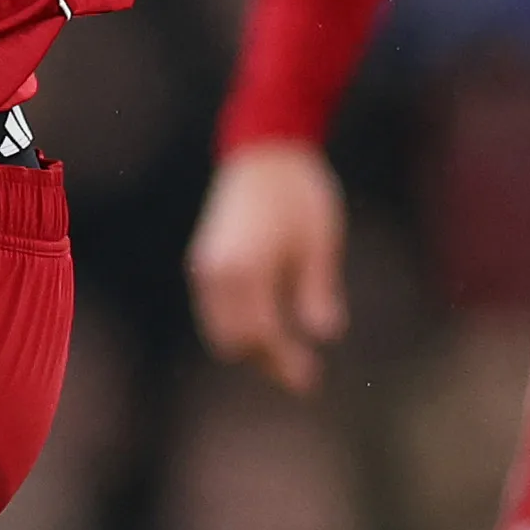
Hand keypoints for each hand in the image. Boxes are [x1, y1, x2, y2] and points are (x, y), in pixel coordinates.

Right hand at [188, 139, 349, 393]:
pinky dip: (237, 326)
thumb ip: (318, 292)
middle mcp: (216, 274)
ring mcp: (205, 268)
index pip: (263, 336)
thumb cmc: (300, 194)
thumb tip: (324, 335)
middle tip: (304, 374)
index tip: (312, 381)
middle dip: (267, 361)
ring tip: (287, 354)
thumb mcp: (320, 244)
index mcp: (246, 270)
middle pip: (235, 342)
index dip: (287, 363)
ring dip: (250, 347)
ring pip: (220, 331)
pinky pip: (215, 312)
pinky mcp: (204, 261)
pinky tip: (267, 327)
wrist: (265, 148)